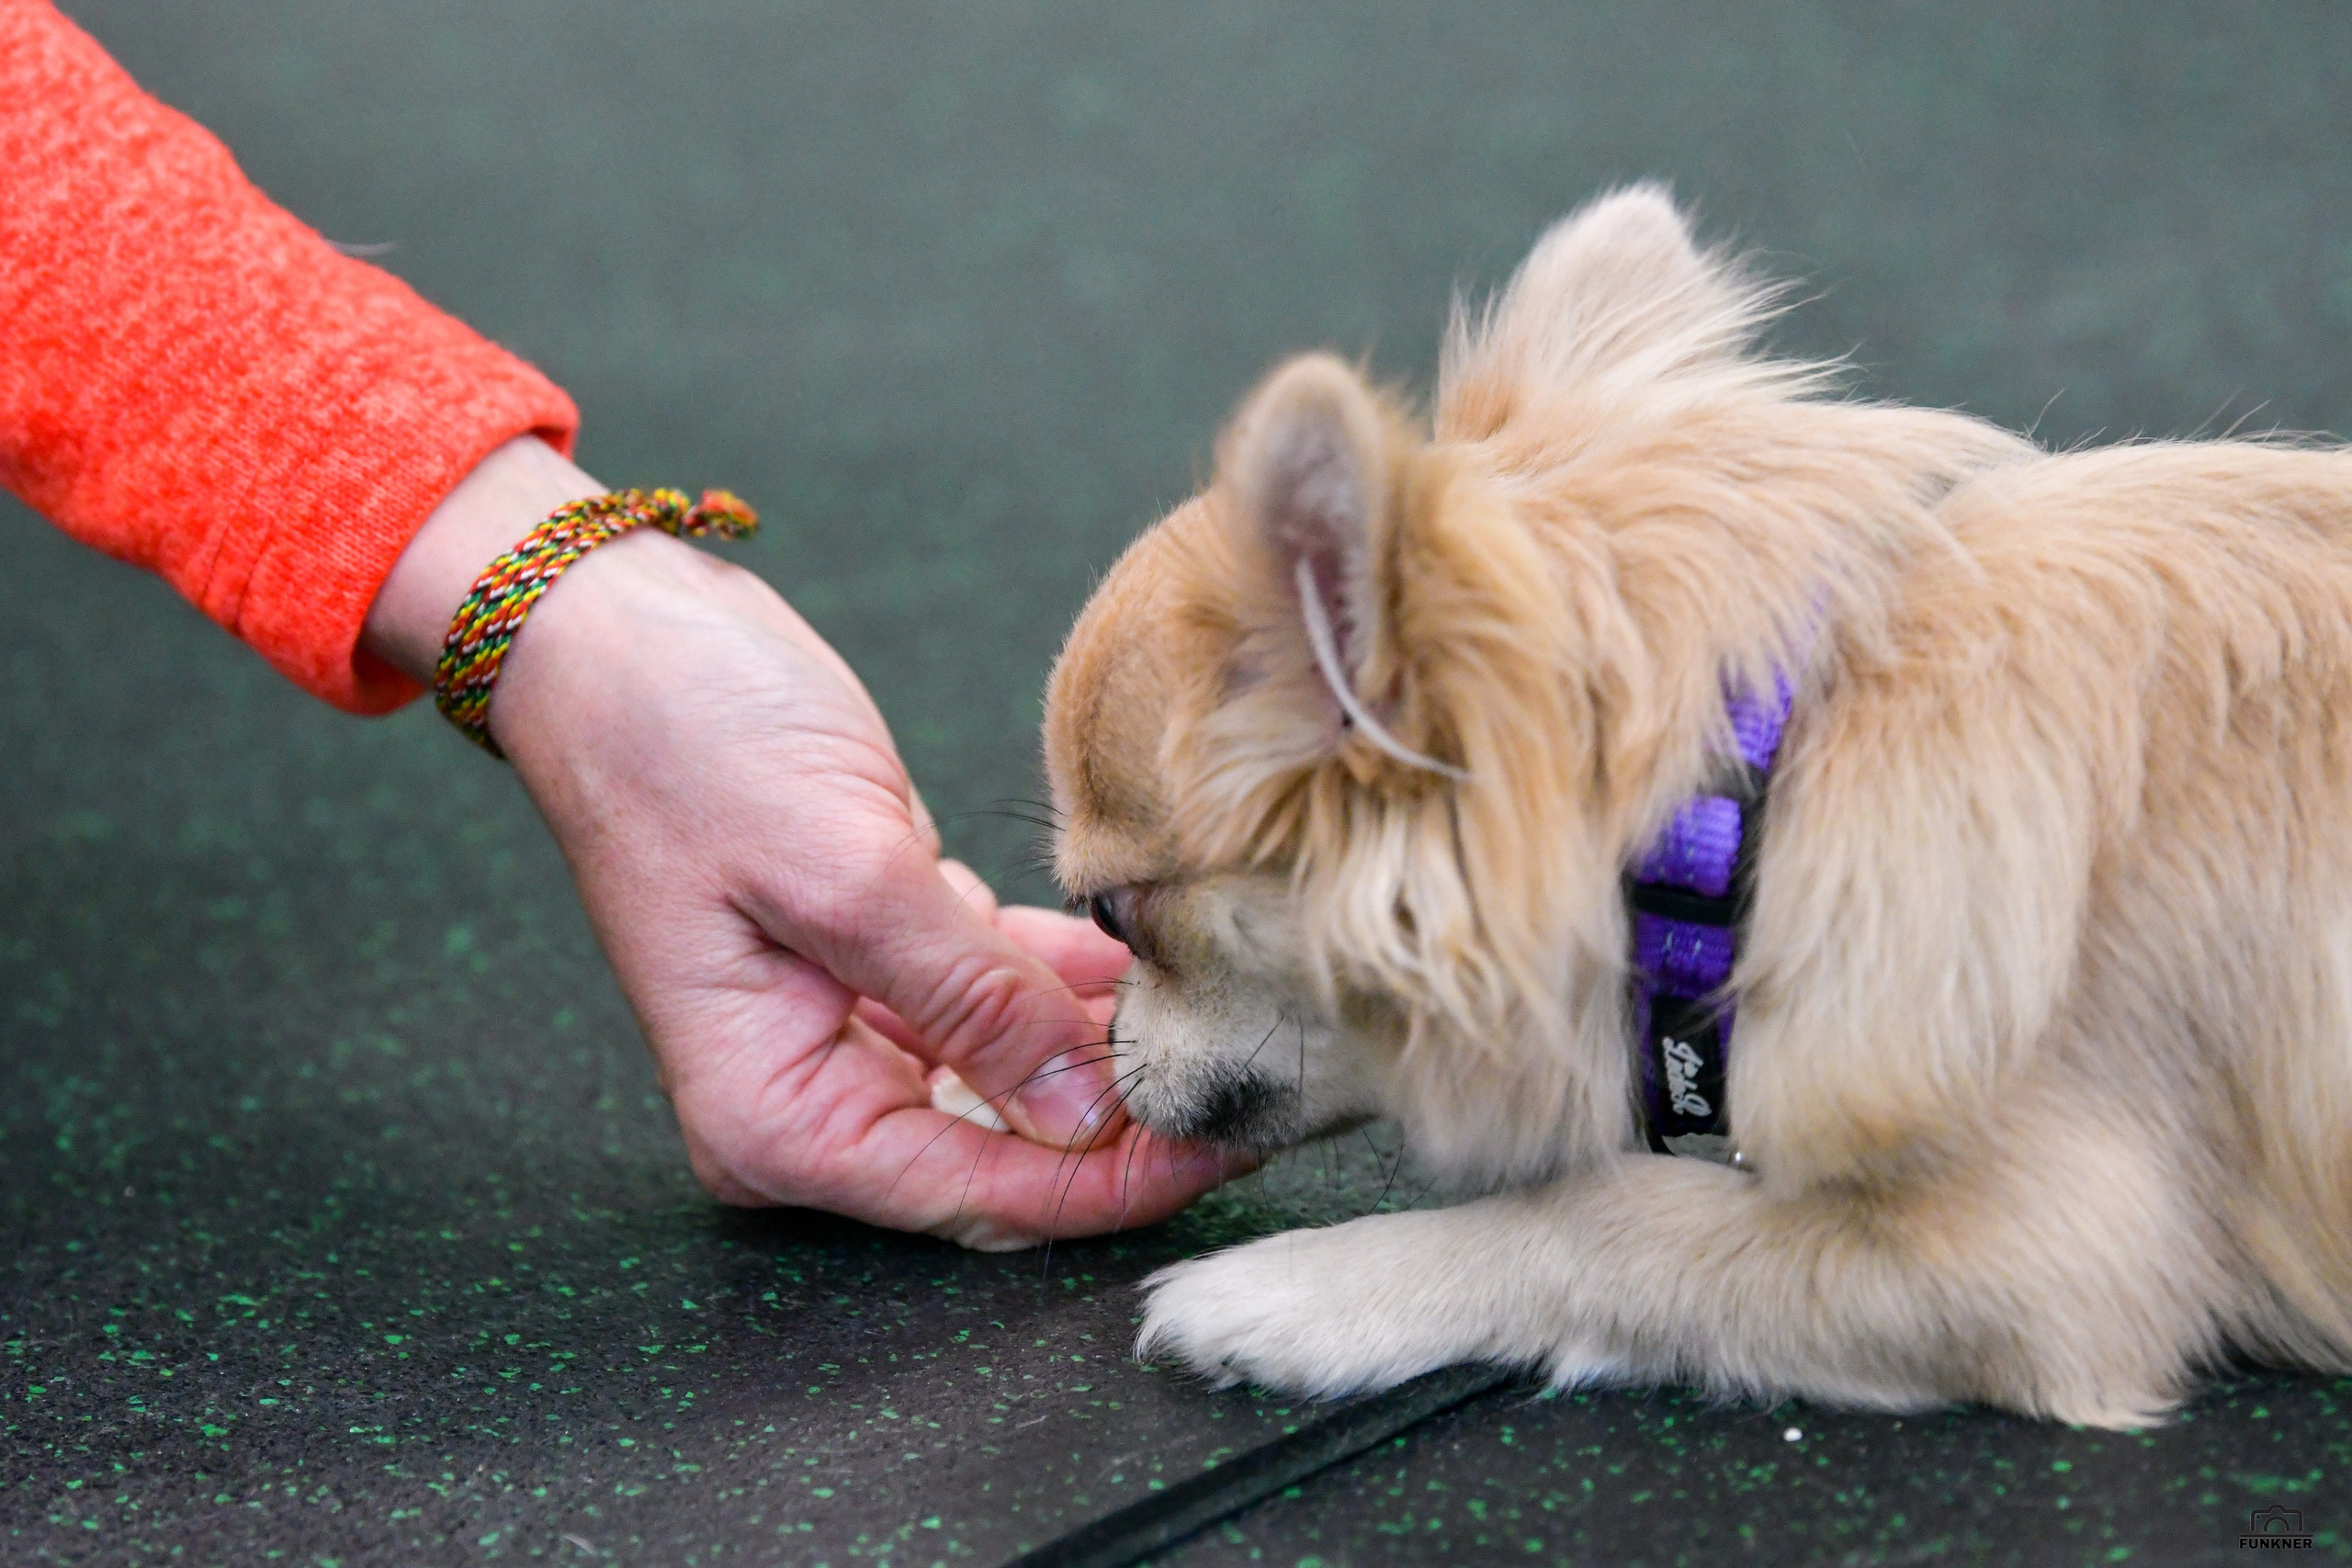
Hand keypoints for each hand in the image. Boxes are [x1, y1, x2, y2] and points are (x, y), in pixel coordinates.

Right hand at [363, 437, 1233, 1246]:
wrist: (612, 633)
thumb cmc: (685, 741)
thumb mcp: (847, 873)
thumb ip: (973, 1001)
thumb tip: (1083, 1111)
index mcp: (775, 1116)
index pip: (980, 1193)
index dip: (1114, 1180)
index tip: (1228, 1138)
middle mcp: (809, 1097)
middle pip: (1008, 1151)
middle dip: (1126, 1118)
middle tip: (1256, 1067)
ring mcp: (844, 1033)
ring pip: (1016, 1077)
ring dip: (1110, 1045)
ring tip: (1229, 1002)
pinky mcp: (877, 962)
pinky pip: (998, 999)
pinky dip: (1068, 981)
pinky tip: (1153, 954)